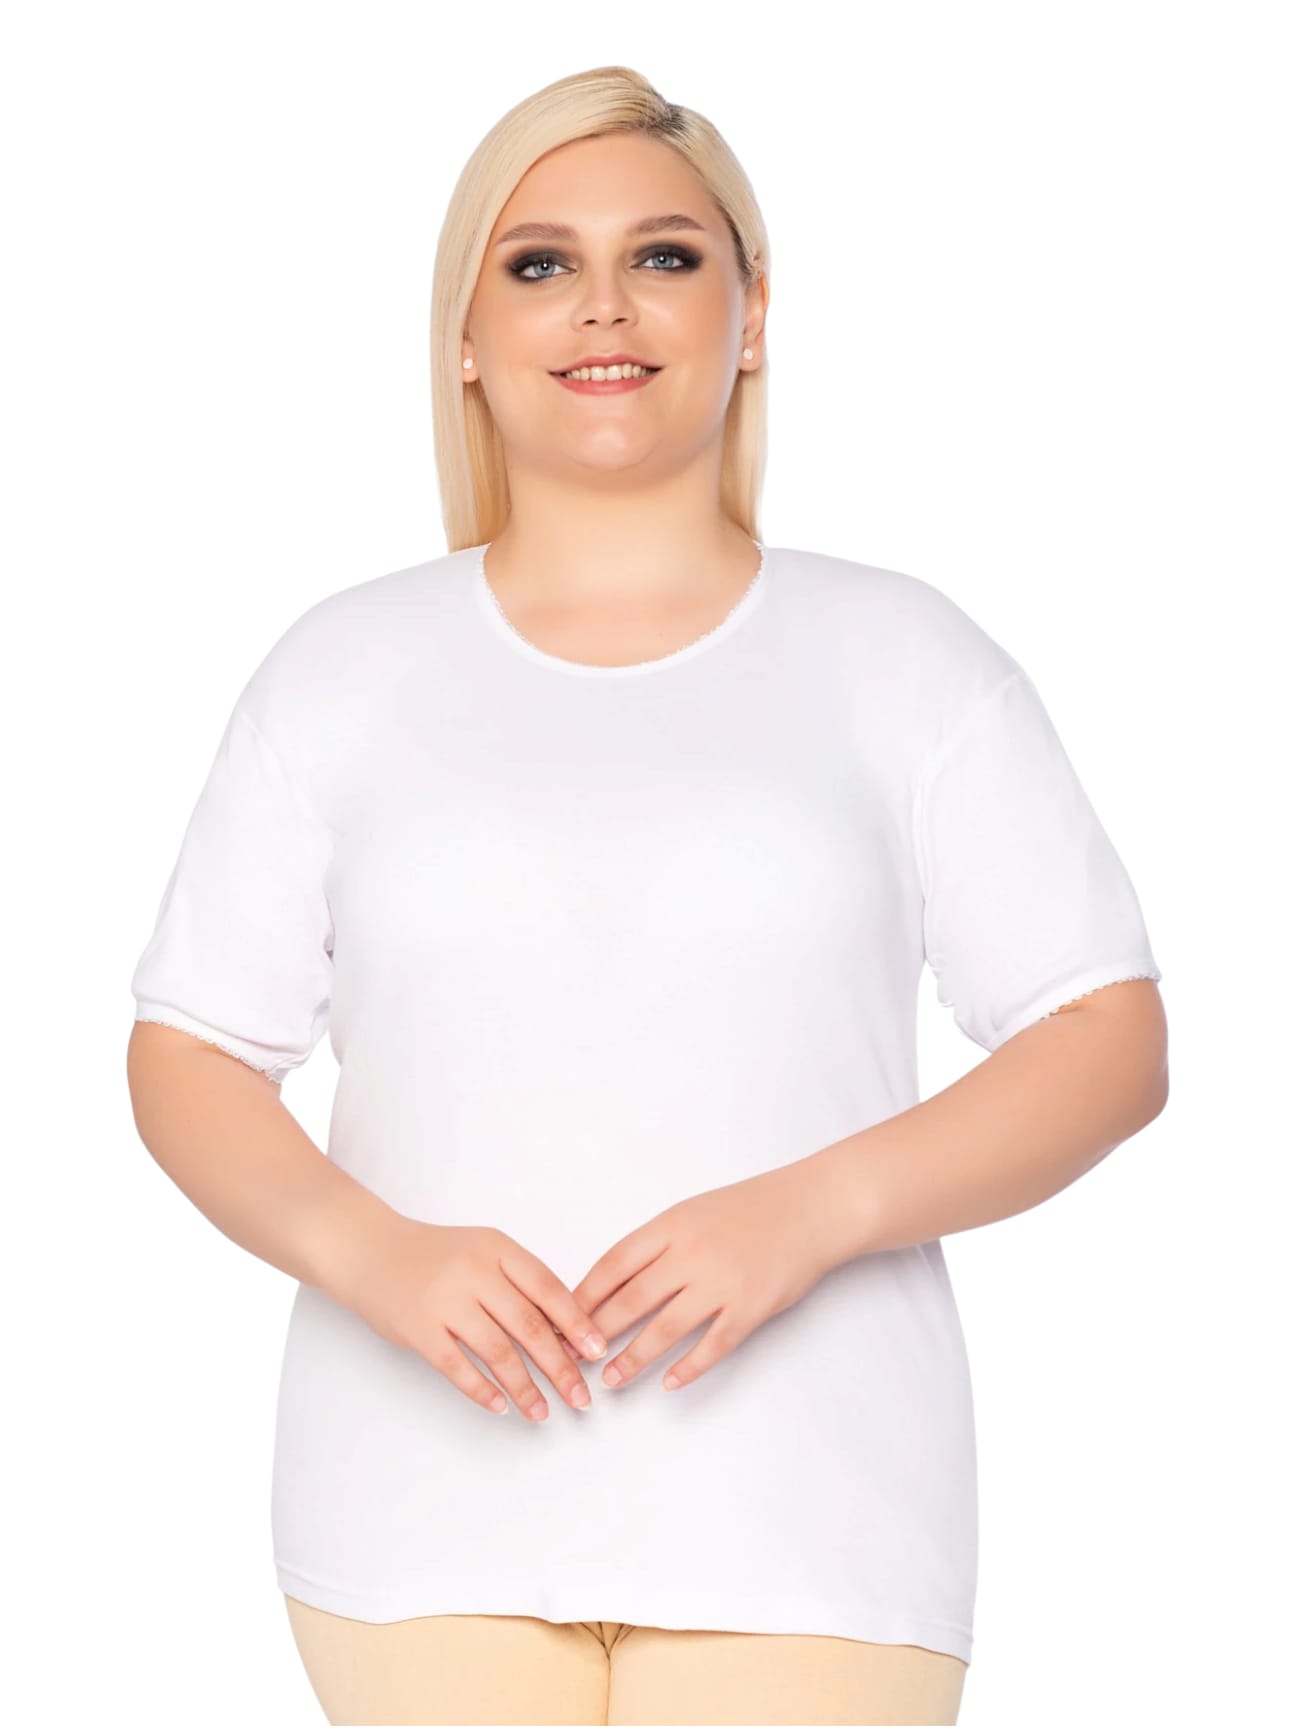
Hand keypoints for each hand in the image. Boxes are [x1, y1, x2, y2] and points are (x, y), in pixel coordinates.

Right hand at [348, 1218, 608, 1420]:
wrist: (371, 1250)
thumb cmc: (436, 1256)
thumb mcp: (482, 1251)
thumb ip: (518, 1283)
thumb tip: (564, 1334)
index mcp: (497, 1249)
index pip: (548, 1289)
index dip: (576, 1324)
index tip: (597, 1353)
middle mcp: (474, 1272)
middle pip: (529, 1326)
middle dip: (560, 1367)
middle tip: (580, 1397)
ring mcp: (445, 1300)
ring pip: (498, 1352)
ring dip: (525, 1388)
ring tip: (542, 1412)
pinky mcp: (419, 1329)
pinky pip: (458, 1367)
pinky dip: (482, 1390)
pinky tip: (501, 1406)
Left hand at [563, 1160, 839, 1392]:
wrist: (811, 1208)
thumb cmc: (751, 1209)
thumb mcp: (694, 1212)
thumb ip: (659, 1243)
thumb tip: (616, 1280)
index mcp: (672, 1225)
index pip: (614, 1264)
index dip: (584, 1296)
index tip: (562, 1319)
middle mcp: (691, 1254)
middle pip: (631, 1300)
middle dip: (597, 1333)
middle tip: (573, 1358)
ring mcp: (721, 1283)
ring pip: (665, 1330)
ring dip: (633, 1359)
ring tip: (611, 1380)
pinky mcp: (750, 1309)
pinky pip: (712, 1346)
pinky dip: (688, 1368)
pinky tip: (669, 1384)